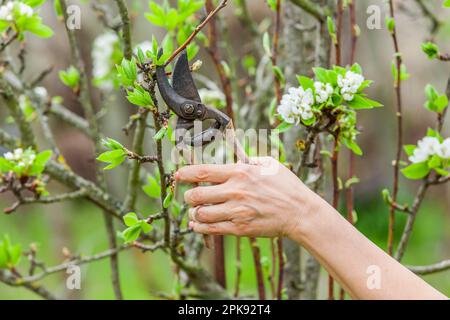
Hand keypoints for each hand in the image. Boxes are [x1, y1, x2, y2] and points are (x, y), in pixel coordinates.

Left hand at [176, 157, 325, 238]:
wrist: (299, 212)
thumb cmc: (286, 186)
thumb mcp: (269, 164)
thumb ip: (248, 159)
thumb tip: (233, 155)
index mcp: (240, 173)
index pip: (203, 172)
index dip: (185, 173)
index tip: (178, 174)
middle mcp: (235, 192)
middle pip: (197, 195)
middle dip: (187, 195)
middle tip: (189, 195)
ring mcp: (236, 211)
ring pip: (201, 214)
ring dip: (194, 212)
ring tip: (196, 210)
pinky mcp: (239, 228)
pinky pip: (211, 229)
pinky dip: (200, 227)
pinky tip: (198, 224)